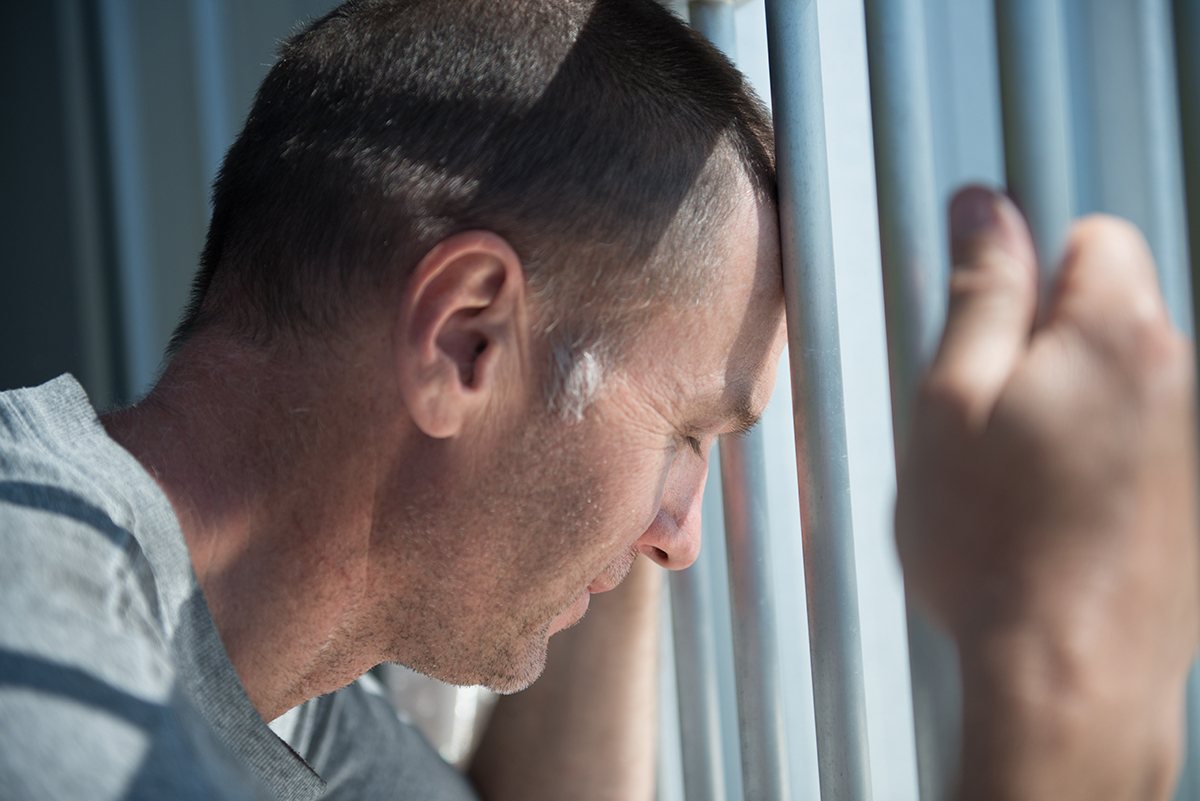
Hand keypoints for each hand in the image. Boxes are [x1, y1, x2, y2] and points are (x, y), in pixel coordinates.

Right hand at [895, 186, 1198, 799]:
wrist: (1069, 678)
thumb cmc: (993, 544)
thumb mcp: (952, 400)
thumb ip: (977, 292)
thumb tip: (982, 207)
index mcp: (1117, 338)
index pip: (1092, 237)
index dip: (1026, 269)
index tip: (985, 325)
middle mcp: (1179, 381)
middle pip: (1107, 315)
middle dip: (1041, 346)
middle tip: (980, 418)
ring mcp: (1192, 447)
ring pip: (1116, 387)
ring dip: (1062, 411)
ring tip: (1009, 481)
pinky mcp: (1190, 504)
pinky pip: (1133, 447)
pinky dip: (1091, 463)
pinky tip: (1047, 518)